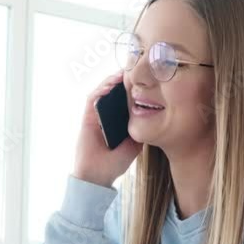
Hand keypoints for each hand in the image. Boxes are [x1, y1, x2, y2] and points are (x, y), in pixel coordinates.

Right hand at [73, 70, 141, 186]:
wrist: (98, 175)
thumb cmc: (115, 162)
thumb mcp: (135, 145)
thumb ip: (142, 130)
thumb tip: (157, 117)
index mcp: (119, 120)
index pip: (126, 99)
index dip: (135, 88)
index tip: (148, 79)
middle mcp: (107, 115)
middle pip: (115, 91)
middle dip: (125, 80)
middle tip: (137, 68)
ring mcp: (96, 115)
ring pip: (104, 91)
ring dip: (113, 80)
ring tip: (125, 72)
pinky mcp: (87, 117)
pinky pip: (93, 98)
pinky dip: (101, 89)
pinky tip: (111, 84)